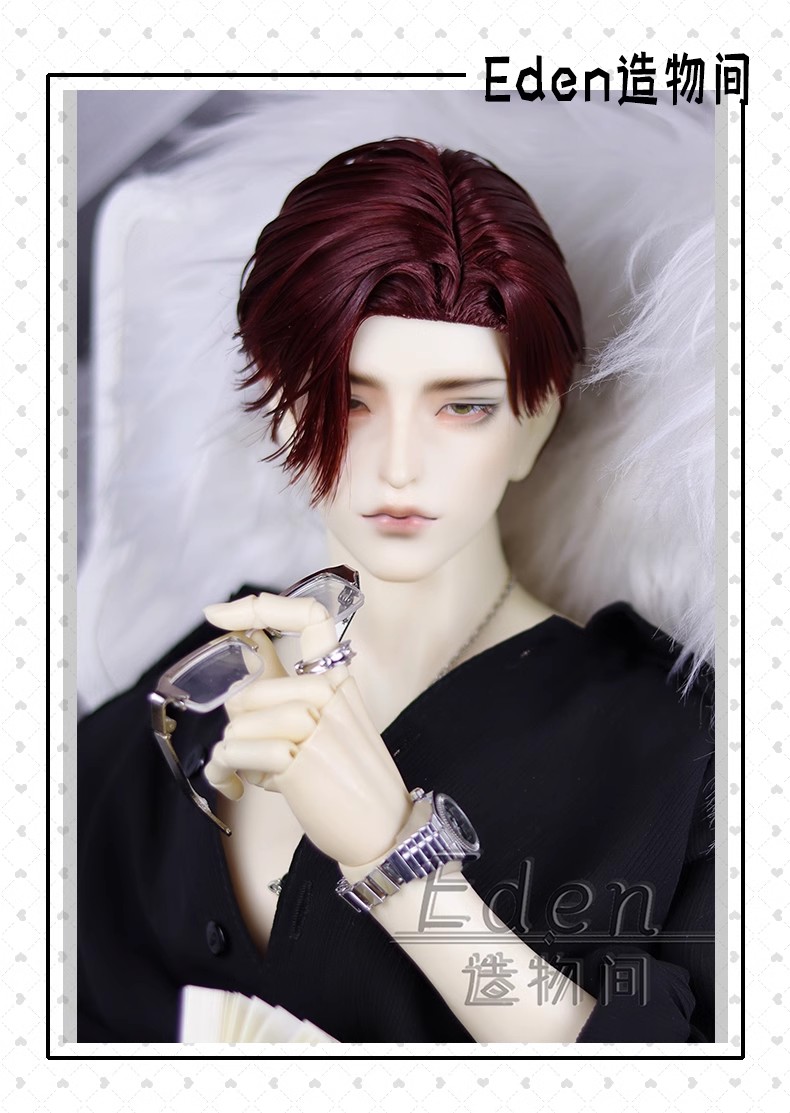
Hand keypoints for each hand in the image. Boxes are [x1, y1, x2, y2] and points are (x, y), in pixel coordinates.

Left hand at [202, 590, 411, 866]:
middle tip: (256, 758)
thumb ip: (286, 694)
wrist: (385, 831)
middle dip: (239, 728)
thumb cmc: (347, 783)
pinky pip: (235, 751)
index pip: (309, 617)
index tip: (217, 613)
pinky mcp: (301, 758)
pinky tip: (239, 787)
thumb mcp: (324, 725)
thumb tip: (245, 660)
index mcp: (338, 680)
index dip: (259, 607)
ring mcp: (318, 723)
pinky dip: (227, 772)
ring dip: (232, 756)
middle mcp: (330, 693)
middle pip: (249, 692)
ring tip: (255, 776)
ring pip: (237, 724)